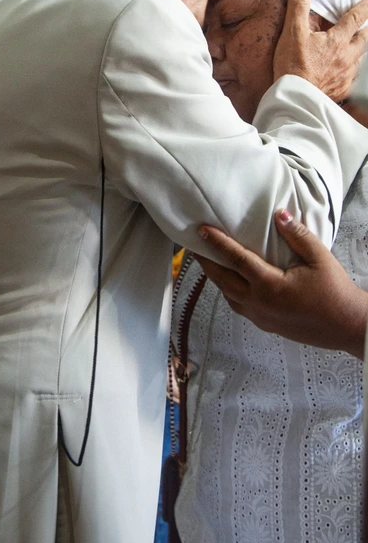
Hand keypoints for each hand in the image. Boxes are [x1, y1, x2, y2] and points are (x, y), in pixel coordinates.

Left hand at [194, 211, 367, 358]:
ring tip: (208, 261)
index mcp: (270, 286)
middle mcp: (259, 303)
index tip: (201, 230)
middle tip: (193, 246)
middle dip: (206, 262)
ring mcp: (261, 317)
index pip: (236, 259)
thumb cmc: (336, 292)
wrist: (349, 327)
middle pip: (222, 280)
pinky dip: (229, 292)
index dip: (217, 243)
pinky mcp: (267, 325)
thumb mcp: (320, 258)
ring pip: (228, 296)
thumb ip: (297, 235)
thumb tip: (278, 215)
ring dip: (216, 278)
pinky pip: (239, 306)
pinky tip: (231, 283)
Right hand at [273, 0, 367, 100]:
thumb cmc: (294, 65)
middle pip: (365, 39)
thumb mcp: (293, 32)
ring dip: (357, 50)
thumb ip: (298, 6)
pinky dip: (349, 71)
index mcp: (338, 40)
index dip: (365, 6)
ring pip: (359, 58)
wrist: (296, 98)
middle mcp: (348, 57)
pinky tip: (341, 71)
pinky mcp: (342, 89)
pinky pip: (351, 78)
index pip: (356, 18)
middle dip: (366, 30)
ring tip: (350, 47)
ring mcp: (347, 74)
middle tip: (364, 25)